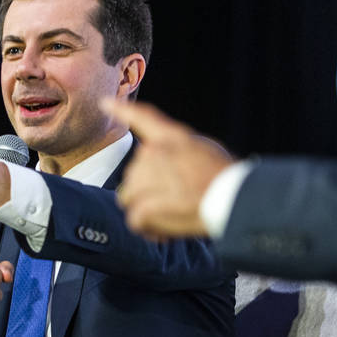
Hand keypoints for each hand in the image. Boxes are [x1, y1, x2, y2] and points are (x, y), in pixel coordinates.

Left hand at [104, 99, 233, 239]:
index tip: (104, 103)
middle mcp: (155, 152)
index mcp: (172, 137)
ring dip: (145, 211)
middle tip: (173, 203)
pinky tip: (162, 233)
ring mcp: (149, 178)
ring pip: (129, 198)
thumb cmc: (225, 177)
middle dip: (148, 192)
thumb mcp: (205, 149)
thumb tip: (165, 165)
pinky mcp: (146, 203)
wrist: (231, 197)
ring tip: (168, 220)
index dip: (121, 110)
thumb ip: (179, 151)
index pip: (143, 117)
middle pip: (134, 174)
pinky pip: (134, 219)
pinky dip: (146, 228)